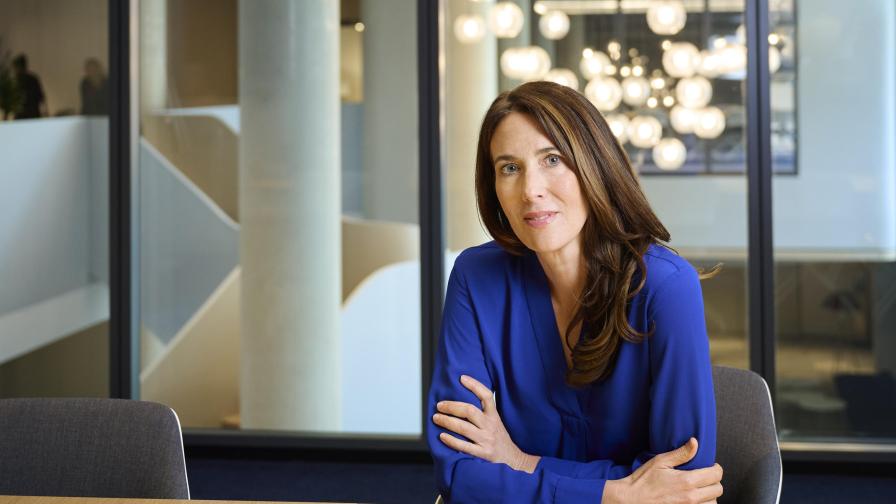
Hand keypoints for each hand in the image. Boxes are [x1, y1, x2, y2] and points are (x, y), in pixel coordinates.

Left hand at [432, 375, 539, 472]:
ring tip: (436, 418)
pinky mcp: (482, 454)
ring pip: (464, 428)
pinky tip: (442, 436)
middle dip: (451, 406)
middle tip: (439, 405)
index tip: (462, 378)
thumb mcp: (496, 422)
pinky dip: (451, 440)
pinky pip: (464, 446)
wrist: (513, 460)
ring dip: (447, 421)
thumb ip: (484, 412)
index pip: (486, 396)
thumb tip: (462, 400)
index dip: (475, 385)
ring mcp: (486, 440)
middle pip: (469, 411)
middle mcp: (490, 426)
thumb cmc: (500, 439)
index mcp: (494, 416)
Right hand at [604, 438, 723, 503]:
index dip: (715, 468)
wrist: (631, 500)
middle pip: (718, 489)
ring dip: (710, 496)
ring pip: (713, 503)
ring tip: (701, 490)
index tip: (710, 466)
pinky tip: (695, 499)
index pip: (716, 475)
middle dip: (714, 481)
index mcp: (687, 481)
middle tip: (705, 477)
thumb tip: (695, 442)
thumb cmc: (643, 481)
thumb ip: (681, 453)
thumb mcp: (660, 462)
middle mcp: (691, 497)